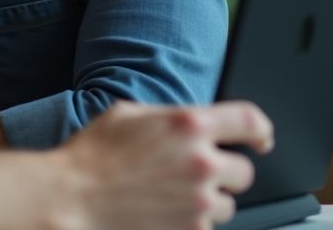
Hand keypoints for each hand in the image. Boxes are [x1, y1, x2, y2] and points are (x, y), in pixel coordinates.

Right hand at [58, 100, 273, 229]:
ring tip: (171, 199)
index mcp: (188, 124)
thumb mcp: (130, 114)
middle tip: (194, 176)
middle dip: (224, 174)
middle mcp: (201, 162)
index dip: (261, 130)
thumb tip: (192, 123)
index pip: (249, 120)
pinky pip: (208, 228)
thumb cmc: (92, 156)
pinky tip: (163, 215)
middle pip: (244, 171)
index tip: (261, 140)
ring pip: (228, 205)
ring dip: (209, 203)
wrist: (71, 199)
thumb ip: (170, 116)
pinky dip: (191, 224)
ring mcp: (199, 202)